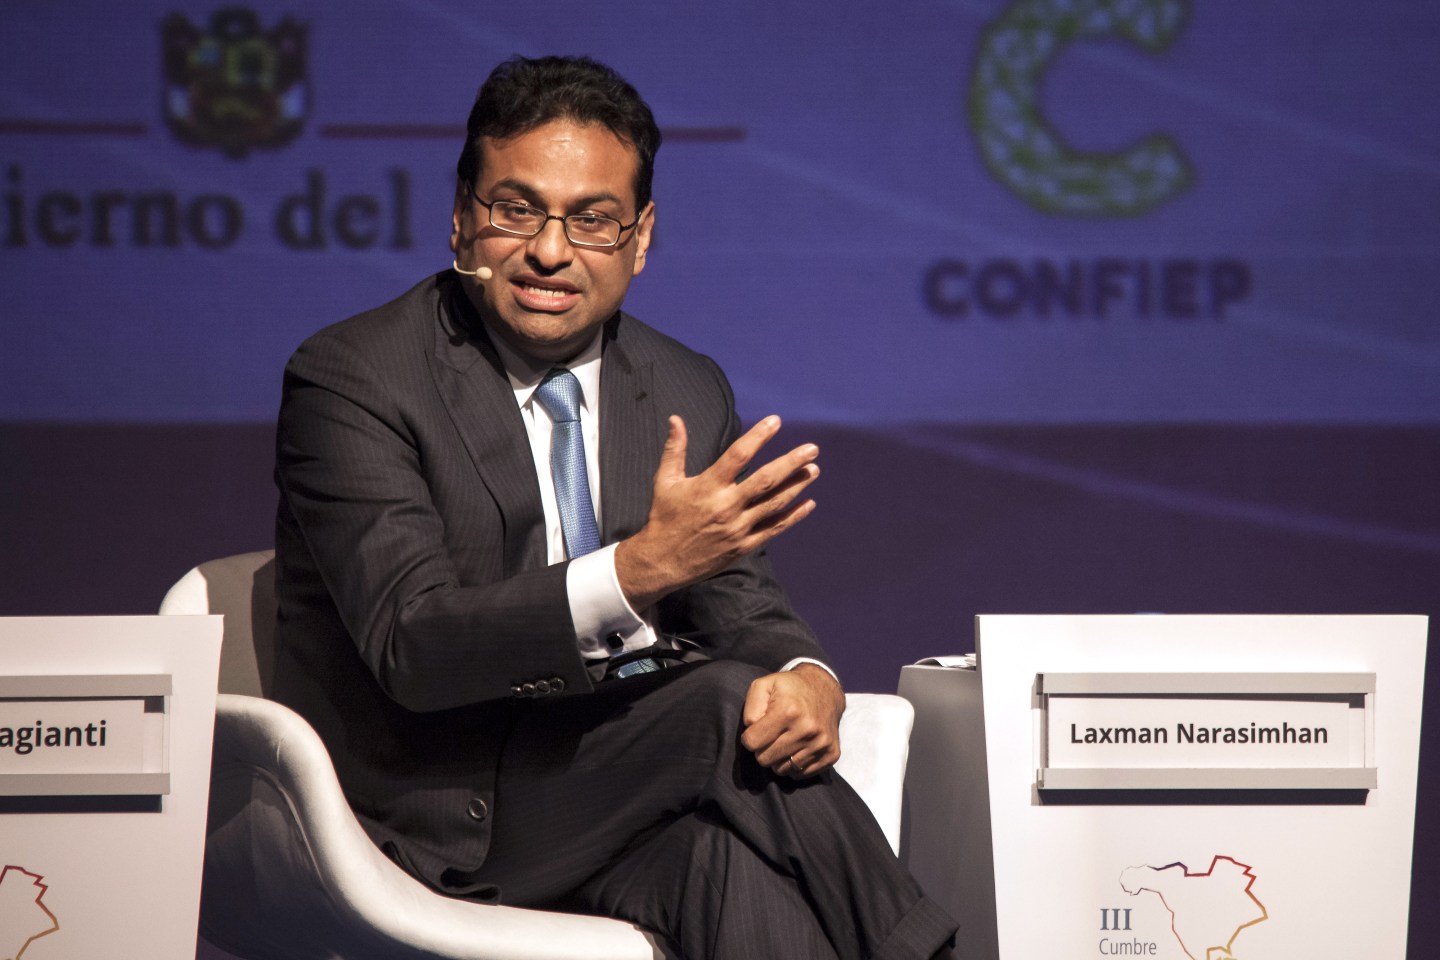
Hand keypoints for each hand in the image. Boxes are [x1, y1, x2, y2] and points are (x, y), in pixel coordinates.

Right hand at [615, 415, 818, 609]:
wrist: (662, 562)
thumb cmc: (664, 517)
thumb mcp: (665, 481)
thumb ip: (675, 449)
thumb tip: (676, 419)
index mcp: (707, 487)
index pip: (737, 455)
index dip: (758, 436)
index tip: (776, 421)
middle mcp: (726, 506)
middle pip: (766, 480)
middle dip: (791, 463)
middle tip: (812, 449)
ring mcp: (737, 528)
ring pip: (774, 503)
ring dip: (797, 486)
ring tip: (814, 470)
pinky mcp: (743, 546)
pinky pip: (774, 529)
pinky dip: (793, 516)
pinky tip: (809, 504)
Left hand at [740, 664, 844, 778]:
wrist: (825, 690)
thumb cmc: (789, 689)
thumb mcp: (763, 685)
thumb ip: (750, 709)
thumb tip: (751, 733)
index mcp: (788, 711)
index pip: (752, 743)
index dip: (749, 737)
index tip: (757, 729)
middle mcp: (807, 730)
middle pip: (765, 759)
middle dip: (763, 748)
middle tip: (772, 735)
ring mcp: (821, 744)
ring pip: (782, 770)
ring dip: (779, 757)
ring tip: (785, 740)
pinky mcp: (831, 754)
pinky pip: (800, 774)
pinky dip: (794, 764)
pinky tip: (797, 747)